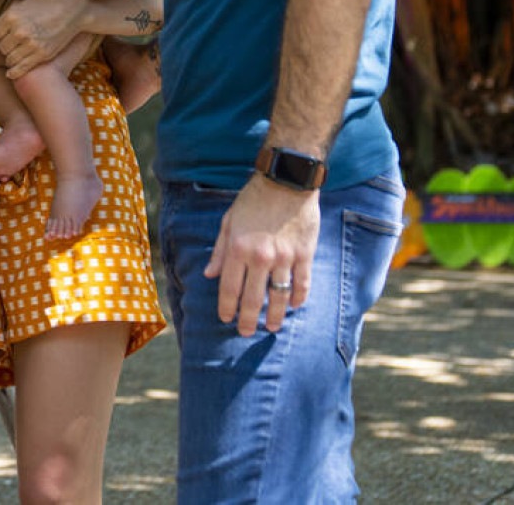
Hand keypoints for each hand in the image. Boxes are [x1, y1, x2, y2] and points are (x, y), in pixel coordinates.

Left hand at [0, 0, 87, 78]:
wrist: (72, 10)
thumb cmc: (46, 4)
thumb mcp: (22, 5)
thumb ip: (4, 18)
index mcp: (12, 16)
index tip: (4, 38)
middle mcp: (19, 31)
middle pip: (1, 48)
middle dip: (5, 48)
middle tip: (12, 46)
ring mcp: (30, 44)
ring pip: (9, 59)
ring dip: (10, 59)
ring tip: (15, 55)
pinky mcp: (42, 54)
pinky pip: (21, 68)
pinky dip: (14, 72)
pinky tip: (10, 73)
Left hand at [203, 175, 319, 335]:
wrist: (286, 182)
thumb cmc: (253, 200)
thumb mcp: (228, 221)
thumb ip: (220, 251)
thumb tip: (209, 275)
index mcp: (238, 248)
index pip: (229, 288)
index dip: (227, 307)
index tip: (225, 319)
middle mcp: (260, 257)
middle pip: (253, 298)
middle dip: (248, 319)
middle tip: (246, 333)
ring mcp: (285, 257)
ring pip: (279, 296)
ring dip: (275, 316)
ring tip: (272, 327)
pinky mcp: (304, 254)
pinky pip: (302, 284)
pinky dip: (298, 298)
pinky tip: (293, 306)